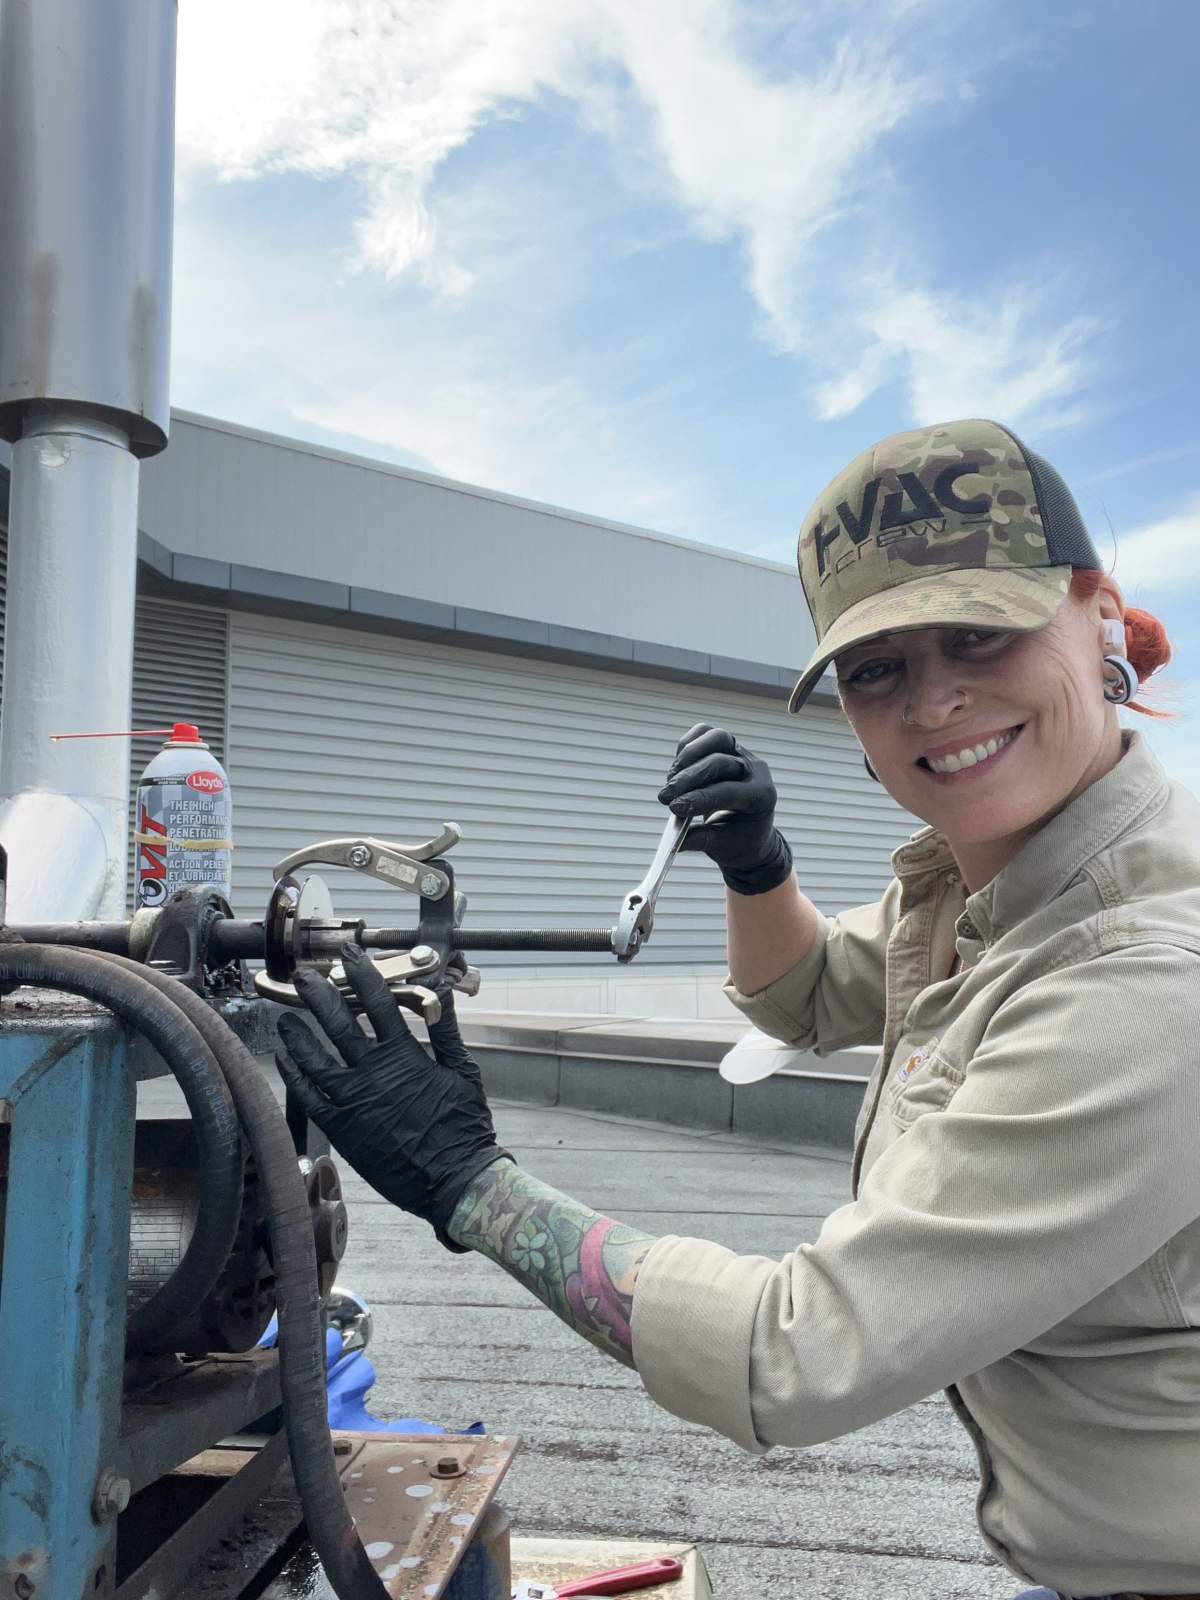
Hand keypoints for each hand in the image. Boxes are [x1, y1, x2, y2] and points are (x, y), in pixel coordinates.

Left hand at [274, 945, 504, 1250]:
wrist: (453, 1180)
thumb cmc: (464, 1126)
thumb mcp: (463, 1072)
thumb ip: (447, 1030)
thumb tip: (442, 990)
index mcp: (405, 1055)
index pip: (379, 1002)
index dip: (361, 974)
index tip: (349, 954)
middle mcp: (373, 1073)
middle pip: (337, 1022)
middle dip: (317, 994)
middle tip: (301, 976)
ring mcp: (353, 1101)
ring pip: (314, 1057)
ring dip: (297, 1033)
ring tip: (284, 1016)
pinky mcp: (341, 1128)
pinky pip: (308, 1095)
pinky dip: (294, 1073)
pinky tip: (286, 1057)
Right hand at [657, 723, 792, 895]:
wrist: (750, 831)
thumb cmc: (739, 840)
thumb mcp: (722, 846)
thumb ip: (699, 840)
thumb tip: (674, 841)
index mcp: (761, 796)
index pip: (727, 791)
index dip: (698, 798)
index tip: (675, 808)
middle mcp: (754, 770)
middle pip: (719, 762)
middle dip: (688, 779)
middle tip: (666, 797)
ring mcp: (741, 753)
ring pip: (716, 738)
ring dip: (687, 757)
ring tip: (670, 780)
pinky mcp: (726, 745)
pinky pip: (705, 733)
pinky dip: (687, 746)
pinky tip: (676, 768)